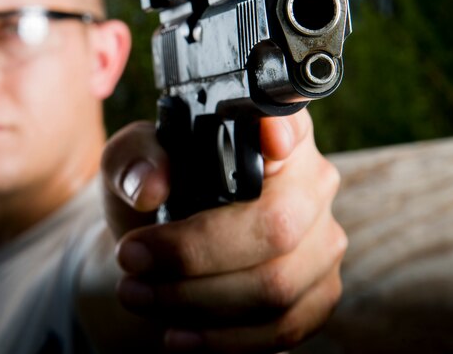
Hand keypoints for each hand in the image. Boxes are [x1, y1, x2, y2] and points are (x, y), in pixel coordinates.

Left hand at [101, 110, 346, 352]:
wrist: (161, 252)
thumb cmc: (155, 195)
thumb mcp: (129, 165)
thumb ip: (132, 158)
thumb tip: (151, 186)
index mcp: (273, 131)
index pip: (292, 121)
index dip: (286, 132)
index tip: (267, 143)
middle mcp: (312, 181)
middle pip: (276, 224)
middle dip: (195, 252)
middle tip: (132, 258)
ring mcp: (323, 240)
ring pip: (276, 284)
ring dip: (196, 300)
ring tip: (138, 295)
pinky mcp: (319, 293)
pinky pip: (284, 327)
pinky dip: (225, 340)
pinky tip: (179, 336)